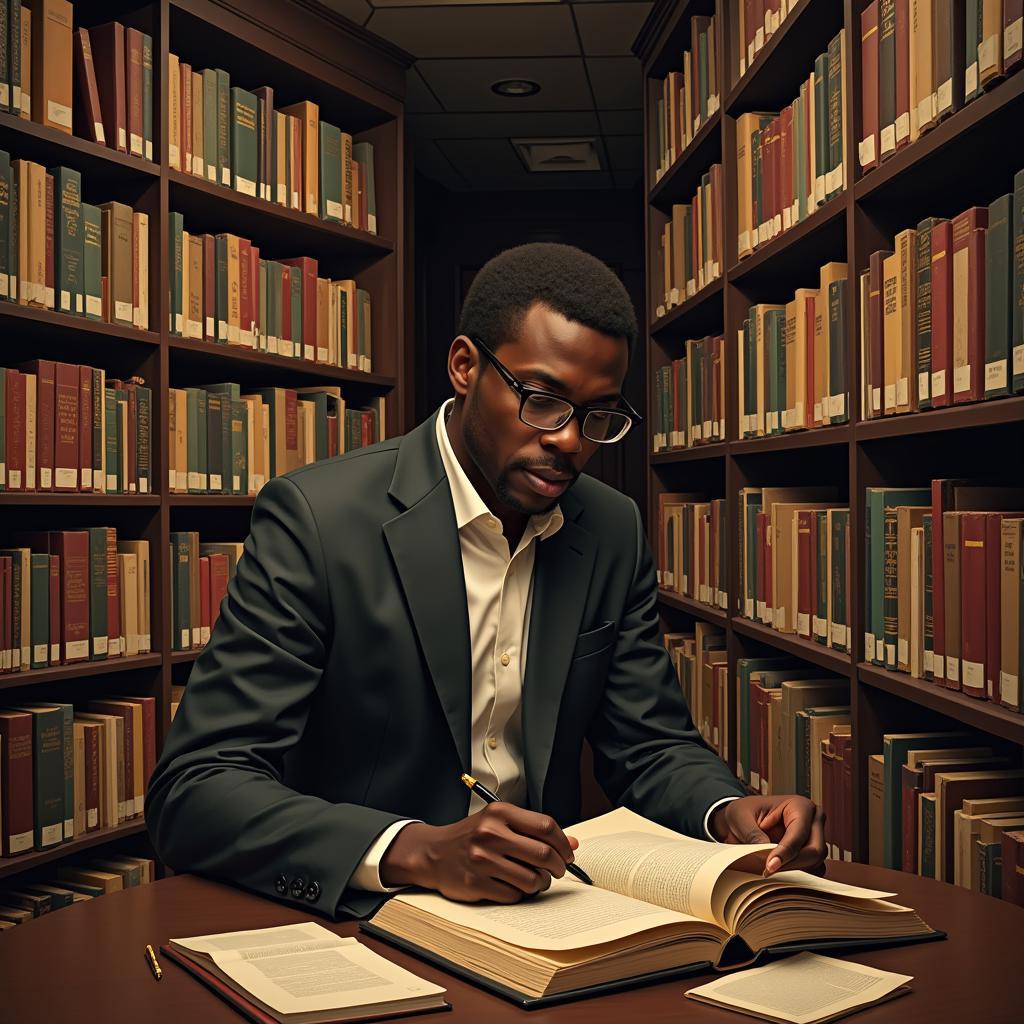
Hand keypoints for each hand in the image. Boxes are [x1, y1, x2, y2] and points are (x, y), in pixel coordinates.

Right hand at [379, 803, 579, 902]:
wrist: (433, 852)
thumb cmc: (472, 836)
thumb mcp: (500, 822)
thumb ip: (535, 830)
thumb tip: (573, 843)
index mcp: (499, 812)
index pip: (546, 826)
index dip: (563, 843)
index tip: (568, 854)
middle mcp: (491, 833)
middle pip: (543, 854)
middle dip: (557, 867)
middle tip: (557, 870)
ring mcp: (482, 859)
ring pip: (532, 879)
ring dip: (540, 884)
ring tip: (535, 880)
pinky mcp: (475, 883)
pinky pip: (514, 895)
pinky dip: (520, 894)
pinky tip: (514, 886)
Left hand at [709, 794, 825, 876]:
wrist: (742, 820)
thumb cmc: (745, 813)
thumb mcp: (741, 818)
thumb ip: (753, 835)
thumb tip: (765, 855)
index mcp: (800, 806)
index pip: (799, 833)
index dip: (785, 852)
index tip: (770, 865)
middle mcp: (814, 821)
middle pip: (814, 851)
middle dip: (792, 864)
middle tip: (768, 871)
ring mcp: (815, 839)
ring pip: (815, 864)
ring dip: (794, 871)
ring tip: (770, 870)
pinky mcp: (811, 855)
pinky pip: (812, 871)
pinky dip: (797, 875)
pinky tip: (778, 872)